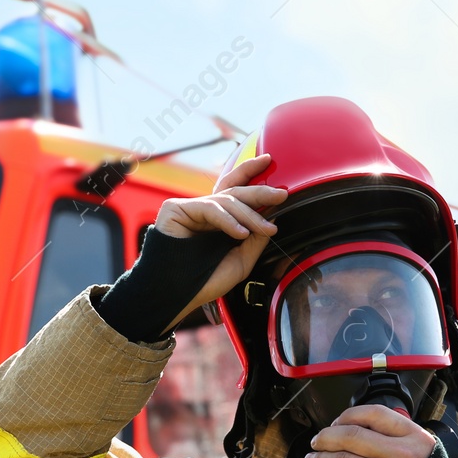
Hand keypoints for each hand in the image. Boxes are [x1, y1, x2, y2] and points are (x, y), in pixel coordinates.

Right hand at [154, 153, 287, 330]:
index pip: (235, 190)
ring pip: (226, 201)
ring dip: (250, 214)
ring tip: (265, 228)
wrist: (179, 295)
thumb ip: (255, 238)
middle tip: (282, 194)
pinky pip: (209, 208)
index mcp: (218, 220)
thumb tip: (273, 217)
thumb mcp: (241, 259)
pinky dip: (228, 220)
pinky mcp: (176, 208)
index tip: (269, 162)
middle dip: (260, 191)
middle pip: (235, 191)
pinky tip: (241, 233)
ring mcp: (189, 208)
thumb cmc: (206, 281)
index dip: (251, 173)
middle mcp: (204, 210)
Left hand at [303, 404, 437, 457]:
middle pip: (351, 436)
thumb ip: (395, 435)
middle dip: (326, 437)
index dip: (348, 415)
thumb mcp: (422, 450)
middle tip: (316, 440)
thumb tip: (353, 427)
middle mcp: (402, 455)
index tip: (335, 422)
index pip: (374, 414)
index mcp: (414, 437)